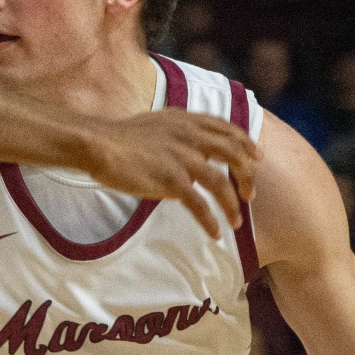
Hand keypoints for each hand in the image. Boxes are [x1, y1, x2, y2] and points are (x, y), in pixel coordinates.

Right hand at [86, 112, 256, 240]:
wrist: (98, 144)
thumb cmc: (120, 137)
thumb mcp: (156, 123)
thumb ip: (177, 132)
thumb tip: (190, 148)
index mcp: (186, 121)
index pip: (227, 129)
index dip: (246, 144)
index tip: (256, 158)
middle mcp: (189, 136)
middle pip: (234, 154)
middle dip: (247, 176)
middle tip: (251, 195)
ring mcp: (181, 158)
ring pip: (221, 183)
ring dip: (233, 205)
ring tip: (237, 223)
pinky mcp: (170, 180)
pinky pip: (199, 205)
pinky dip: (210, 221)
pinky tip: (215, 233)